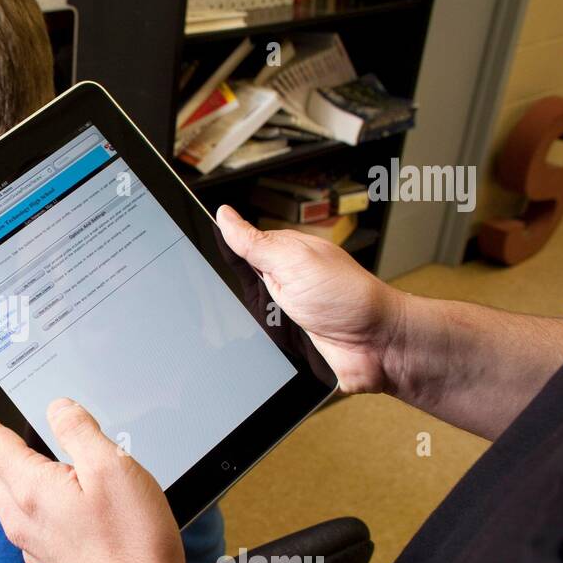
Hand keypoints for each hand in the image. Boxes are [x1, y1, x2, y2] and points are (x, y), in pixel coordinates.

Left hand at [0, 393, 189, 562]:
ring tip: (30, 455)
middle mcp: (21, 519)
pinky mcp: (46, 560)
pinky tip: (55, 495)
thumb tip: (58, 409)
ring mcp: (31, 544)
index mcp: (31, 490)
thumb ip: (79, 430)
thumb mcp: (114, 467)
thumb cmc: (133, 540)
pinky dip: (24, 496)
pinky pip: (20, 519)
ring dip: (3, 469)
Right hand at [215, 205, 405, 394]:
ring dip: (230, 320)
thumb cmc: (349, 299)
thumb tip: (224, 215)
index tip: (184, 250)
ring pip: (238, 314)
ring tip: (218, 324)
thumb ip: (256, 242)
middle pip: (231, 282)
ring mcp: (281, 312)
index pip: (235, 245)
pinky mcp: (284, 342)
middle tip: (200, 295)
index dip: (212, 248)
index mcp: (282, 253)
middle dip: (216, 290)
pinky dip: (246, 343)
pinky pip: (252, 340)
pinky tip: (239, 343)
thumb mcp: (294, 261)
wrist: (377, 347)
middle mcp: (280, 281)